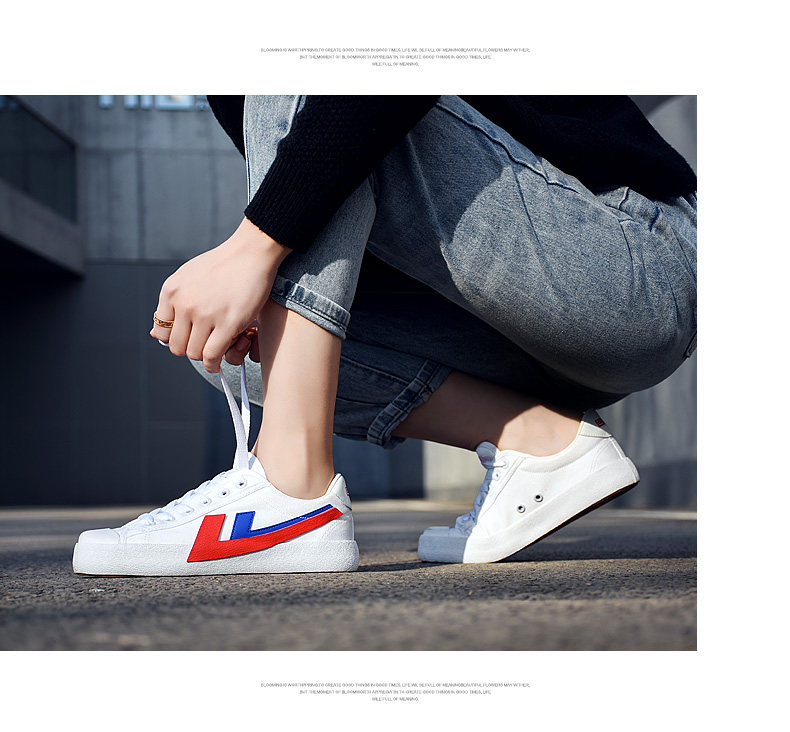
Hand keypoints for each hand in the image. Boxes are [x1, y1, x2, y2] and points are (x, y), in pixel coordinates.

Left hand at [150, 217, 289, 372]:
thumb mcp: (187, 276)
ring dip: (205, 357)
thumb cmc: (224, 264)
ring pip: (194, 353)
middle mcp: (184, 303)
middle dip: (190, 349)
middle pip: (177, 346)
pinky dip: (214, 365)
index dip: (177, 338)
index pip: (162, 331)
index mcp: (171, 291)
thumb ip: (172, 302)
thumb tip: (155, 333)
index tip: (190, 337)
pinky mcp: (228, 323)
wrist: (251, 253)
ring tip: (216, 349)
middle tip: (205, 344)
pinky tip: (219, 362)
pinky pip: (212, 355)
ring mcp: (205, 314)